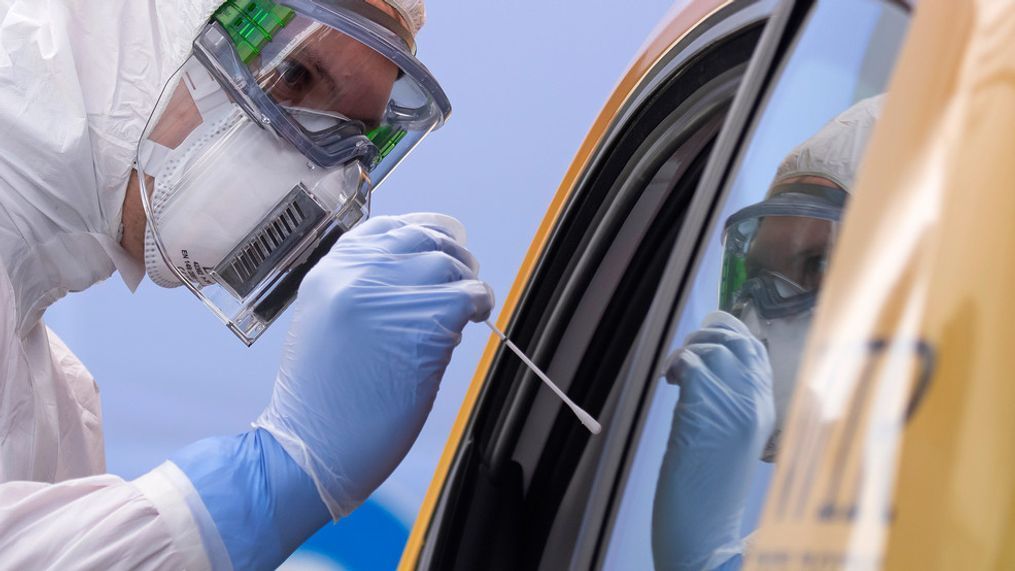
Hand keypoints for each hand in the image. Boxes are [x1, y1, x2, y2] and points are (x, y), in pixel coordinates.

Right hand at [254, 213, 493, 518]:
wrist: (310, 449)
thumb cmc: (322, 402)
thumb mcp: (325, 324)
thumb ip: (360, 292)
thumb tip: (417, 278)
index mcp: (329, 273)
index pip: (386, 229)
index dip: (421, 234)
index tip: (438, 246)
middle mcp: (354, 275)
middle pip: (422, 240)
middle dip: (449, 257)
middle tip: (462, 279)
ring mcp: (387, 296)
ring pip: (446, 264)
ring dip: (465, 283)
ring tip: (467, 306)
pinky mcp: (422, 322)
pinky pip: (468, 295)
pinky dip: (480, 303)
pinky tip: (475, 318)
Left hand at [652, 311, 773, 570]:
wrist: (706, 526)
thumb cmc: (710, 488)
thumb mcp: (732, 439)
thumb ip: (728, 404)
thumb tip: (702, 371)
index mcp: (766, 410)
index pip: (757, 352)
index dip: (731, 334)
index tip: (706, 339)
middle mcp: (756, 401)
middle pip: (741, 340)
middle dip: (711, 333)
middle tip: (688, 349)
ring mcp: (735, 402)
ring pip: (714, 347)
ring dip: (687, 351)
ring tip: (674, 373)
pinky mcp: (708, 406)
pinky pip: (692, 362)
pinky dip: (676, 364)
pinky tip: (669, 382)